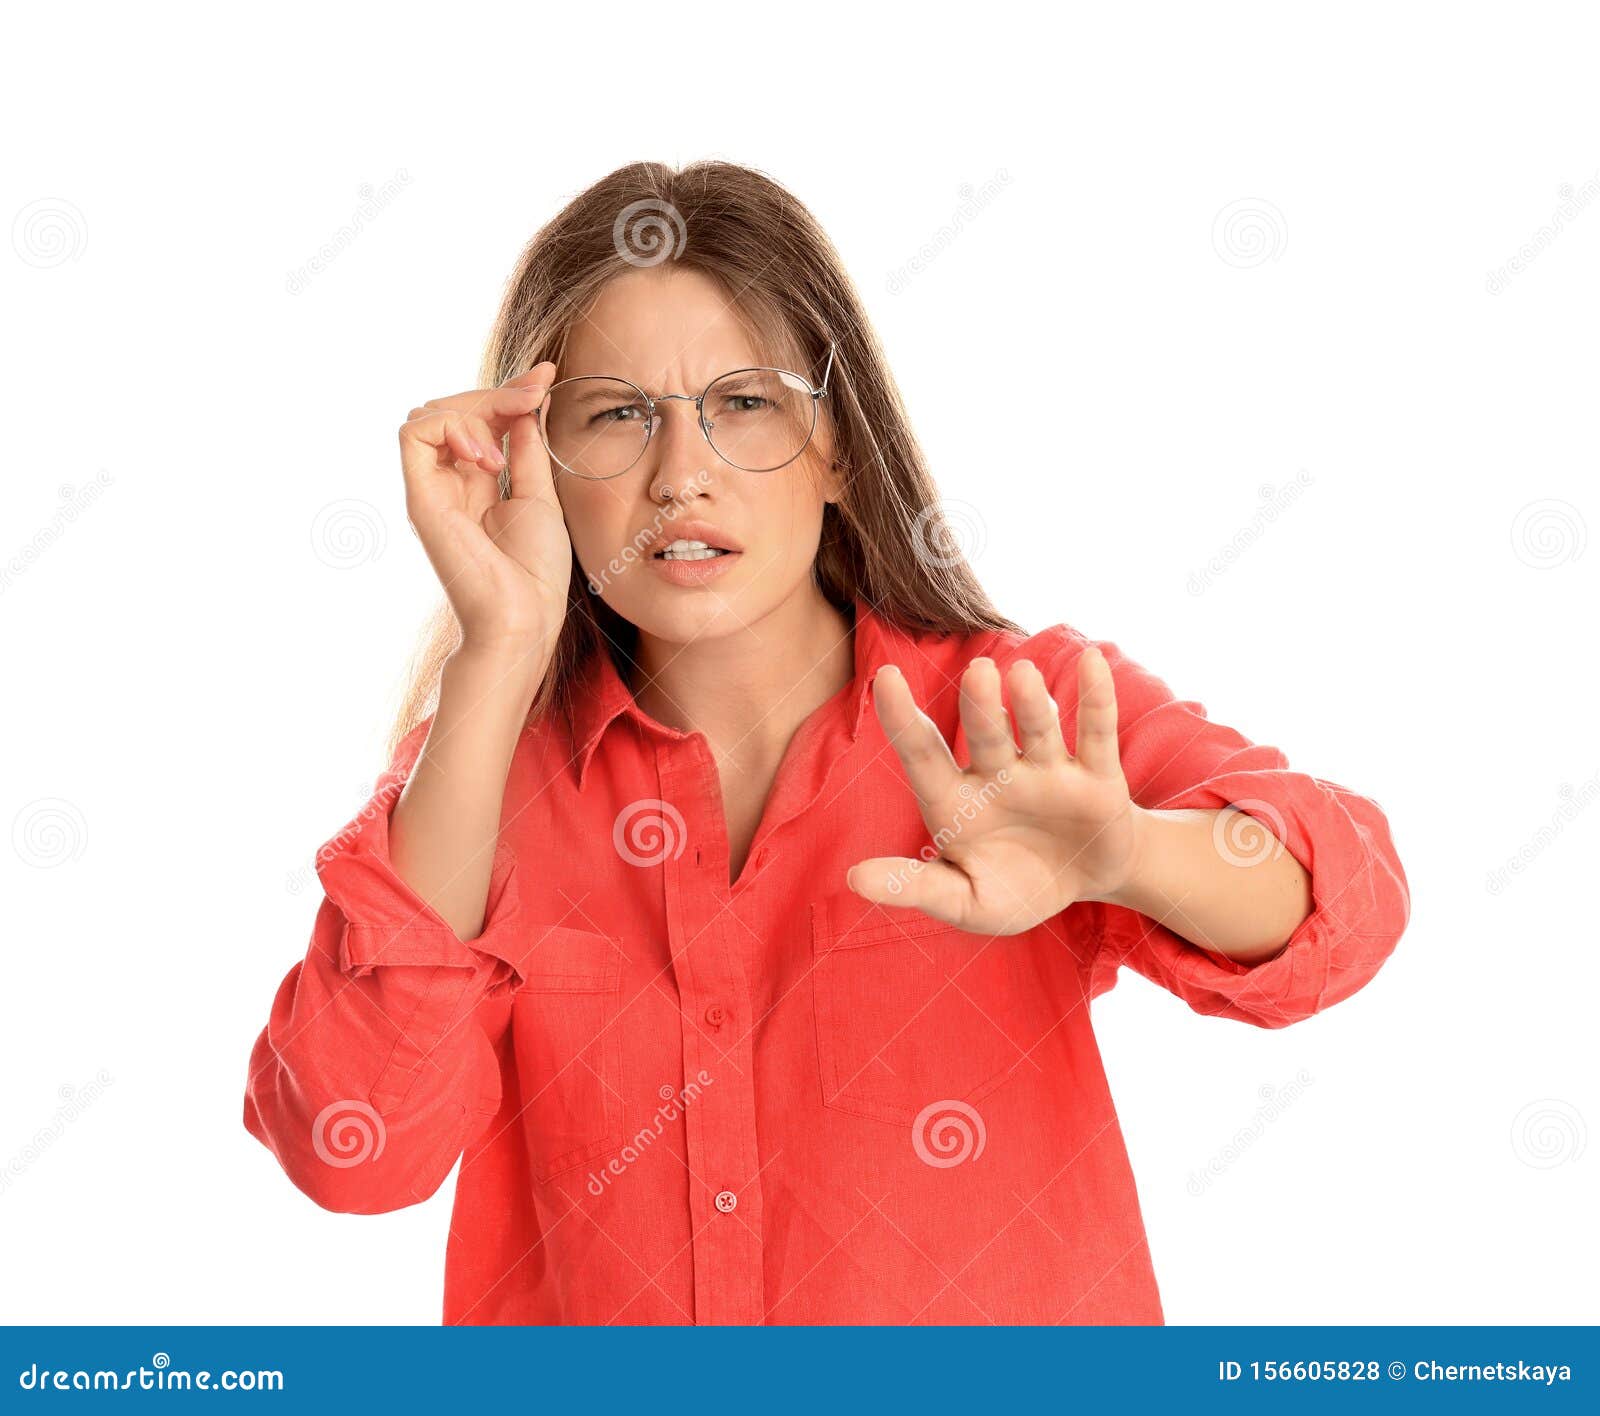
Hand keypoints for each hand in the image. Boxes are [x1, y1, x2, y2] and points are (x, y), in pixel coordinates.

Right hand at [399, 363, 571, 661]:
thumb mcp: (540, 494)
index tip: (545, 376)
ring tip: (503, 452)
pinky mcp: (420, 498)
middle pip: (455, 408)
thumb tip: (527, 403)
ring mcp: (432, 488)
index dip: (510, 392)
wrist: (522, 615)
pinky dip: (450, 428)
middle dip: (496, 394)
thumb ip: (527, 449)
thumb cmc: (535, 570)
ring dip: (473, 411)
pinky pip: (414, 434)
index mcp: (477, 483)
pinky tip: (484, 456)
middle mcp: (449, 481)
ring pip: (431, 413)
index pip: (482, 419)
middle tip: (533, 397)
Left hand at [846, 650, 1144, 934]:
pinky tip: (1091, 661)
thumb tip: (854, 879)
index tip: (886, 677)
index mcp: (957, 801)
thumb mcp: (966, 901)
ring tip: (1022, 675)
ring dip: (1032, 704)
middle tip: (977, 673)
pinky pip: (1096, 733)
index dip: (902, 719)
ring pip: (1038, 730)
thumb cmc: (1015, 887)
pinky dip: (1095, 698)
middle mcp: (1000, 775)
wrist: (1087, 883)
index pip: (923, 755)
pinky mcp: (1098, 778)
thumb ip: (917, 887)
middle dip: (980, 707)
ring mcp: (1049, 772)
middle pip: (986, 735)